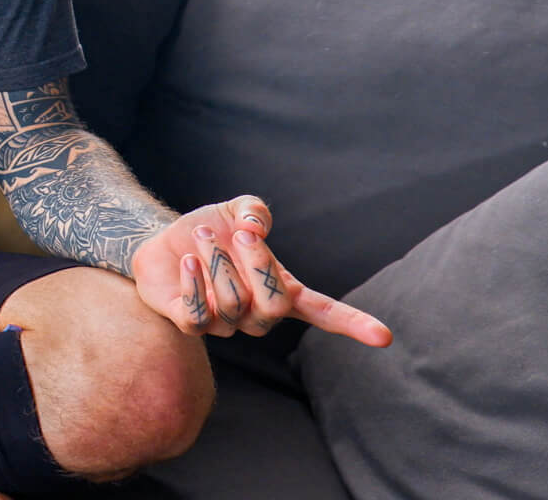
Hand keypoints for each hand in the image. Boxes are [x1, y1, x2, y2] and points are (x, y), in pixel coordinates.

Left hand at [128, 195, 390, 346]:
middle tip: (239, 234)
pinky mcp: (192, 326)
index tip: (383, 337)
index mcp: (281, 289)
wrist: (163, 244)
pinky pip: (198, 316)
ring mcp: (226, 324)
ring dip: (215, 261)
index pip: (322, 312)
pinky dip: (193, 283)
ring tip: (200, 237)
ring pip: (231, 302)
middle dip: (258, 264)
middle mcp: (258, 314)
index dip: (351, 323)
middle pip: (275, 304)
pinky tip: (187, 261)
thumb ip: (254, 211)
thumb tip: (254, 227)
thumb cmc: (212, 231)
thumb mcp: (238, 211)